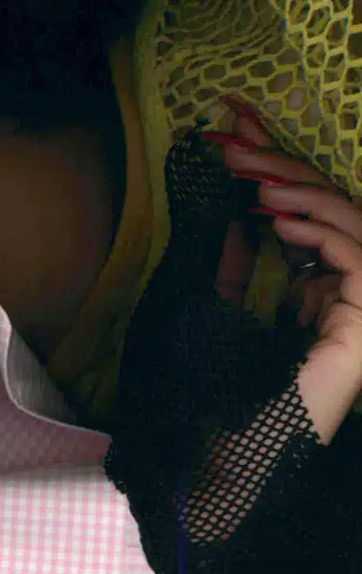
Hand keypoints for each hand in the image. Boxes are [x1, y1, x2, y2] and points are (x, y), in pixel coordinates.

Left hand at [209, 98, 361, 443]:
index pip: (303, 208)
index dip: (273, 161)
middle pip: (329, 205)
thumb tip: (238, 216)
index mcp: (319, 286)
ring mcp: (361, 308)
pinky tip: (278, 220)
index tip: (232, 120)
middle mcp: (346, 291)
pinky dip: (322, 234)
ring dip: (298, 189)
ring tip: (248, 173)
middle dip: (280, 162)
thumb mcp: (225, 305)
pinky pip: (359, 264)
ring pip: (353, 224)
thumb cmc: (225, 386)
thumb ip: (236, 264)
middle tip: (229, 133)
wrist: (233, 453)